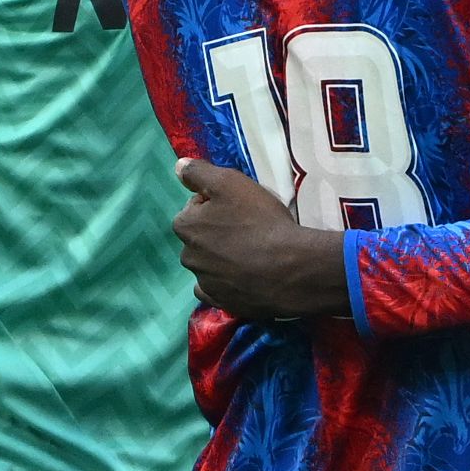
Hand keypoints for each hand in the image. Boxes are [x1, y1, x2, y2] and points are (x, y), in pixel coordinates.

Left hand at [173, 157, 351, 317]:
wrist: (291, 268)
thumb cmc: (260, 221)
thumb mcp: (229, 182)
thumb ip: (199, 172)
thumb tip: (178, 167)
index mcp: (185, 227)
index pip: (192, 209)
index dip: (214, 204)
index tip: (238, 207)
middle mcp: (188, 257)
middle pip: (199, 238)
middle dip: (215, 233)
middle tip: (247, 229)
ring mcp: (205, 284)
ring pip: (207, 265)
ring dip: (221, 258)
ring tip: (251, 254)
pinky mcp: (223, 303)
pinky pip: (217, 291)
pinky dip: (226, 283)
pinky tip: (244, 277)